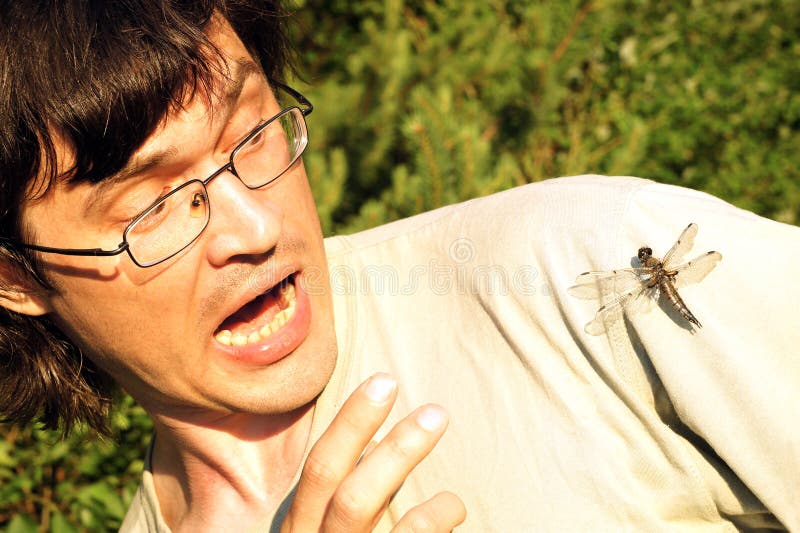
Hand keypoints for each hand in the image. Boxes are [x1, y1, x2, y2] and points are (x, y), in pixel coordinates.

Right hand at [281, 373, 465, 531]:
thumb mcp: (326, 530)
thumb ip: (350, 491)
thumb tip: (382, 439)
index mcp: (303, 524)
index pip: (322, 466)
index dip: (352, 422)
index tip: (385, 381)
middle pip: (345, 490)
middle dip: (392, 449)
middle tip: (435, 413)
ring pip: (362, 511)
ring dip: (408, 477)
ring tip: (450, 485)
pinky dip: (431, 524)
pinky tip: (453, 512)